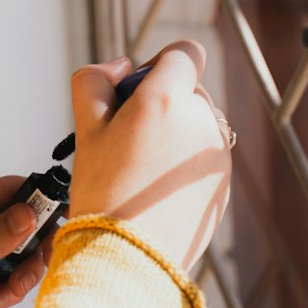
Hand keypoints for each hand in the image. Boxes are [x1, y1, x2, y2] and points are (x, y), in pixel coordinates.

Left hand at [0, 176, 52, 307]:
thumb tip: (28, 215)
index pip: (5, 190)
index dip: (34, 197)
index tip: (59, 211)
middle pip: (20, 224)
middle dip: (34, 243)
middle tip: (40, 259)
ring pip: (19, 256)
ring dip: (23, 274)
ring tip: (11, 290)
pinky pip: (10, 282)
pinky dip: (9, 293)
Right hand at [68, 40, 231, 269]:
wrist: (128, 255)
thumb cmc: (103, 190)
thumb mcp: (84, 127)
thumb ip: (95, 79)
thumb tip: (123, 65)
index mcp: (167, 99)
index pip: (184, 52)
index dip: (159, 64)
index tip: (137, 92)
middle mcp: (202, 121)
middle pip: (188, 90)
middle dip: (161, 103)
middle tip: (128, 138)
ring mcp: (217, 154)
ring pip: (197, 124)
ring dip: (174, 132)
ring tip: (141, 168)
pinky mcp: (223, 182)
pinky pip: (202, 156)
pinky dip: (182, 162)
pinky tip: (156, 188)